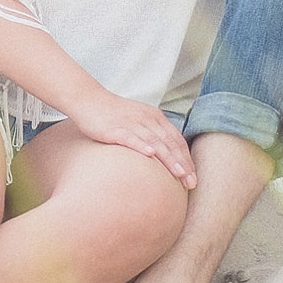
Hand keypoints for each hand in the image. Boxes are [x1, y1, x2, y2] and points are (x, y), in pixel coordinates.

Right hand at [65, 91, 196, 188]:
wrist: (89, 100)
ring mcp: (132, 123)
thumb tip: (162, 155)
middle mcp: (147, 119)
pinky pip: (131, 138)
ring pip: (155, 142)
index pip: (176, 139)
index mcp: (155, 117)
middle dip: (182, 164)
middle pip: (169, 143)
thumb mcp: (138, 119)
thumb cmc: (113, 114)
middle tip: (192, 183)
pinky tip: (150, 156)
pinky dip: (142, 146)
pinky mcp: (116, 129)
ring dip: (169, 159)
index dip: (186, 158)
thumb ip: (151, 133)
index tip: (193, 176)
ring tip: (179, 174)